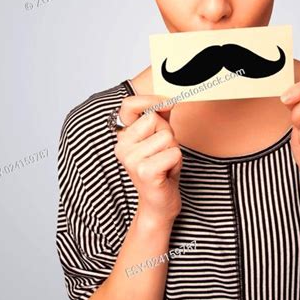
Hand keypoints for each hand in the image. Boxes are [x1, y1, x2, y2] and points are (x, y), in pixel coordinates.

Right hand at [114, 96, 182, 222]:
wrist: (158, 203)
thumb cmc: (161, 169)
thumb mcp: (160, 138)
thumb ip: (160, 116)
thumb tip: (167, 97)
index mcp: (123, 137)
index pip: (129, 105)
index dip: (150, 100)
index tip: (167, 103)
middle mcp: (122, 147)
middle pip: (154, 118)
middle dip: (167, 133)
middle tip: (163, 151)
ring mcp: (132, 160)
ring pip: (167, 136)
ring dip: (173, 150)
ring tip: (165, 163)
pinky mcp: (145, 172)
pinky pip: (173, 153)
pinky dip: (177, 162)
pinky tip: (167, 173)